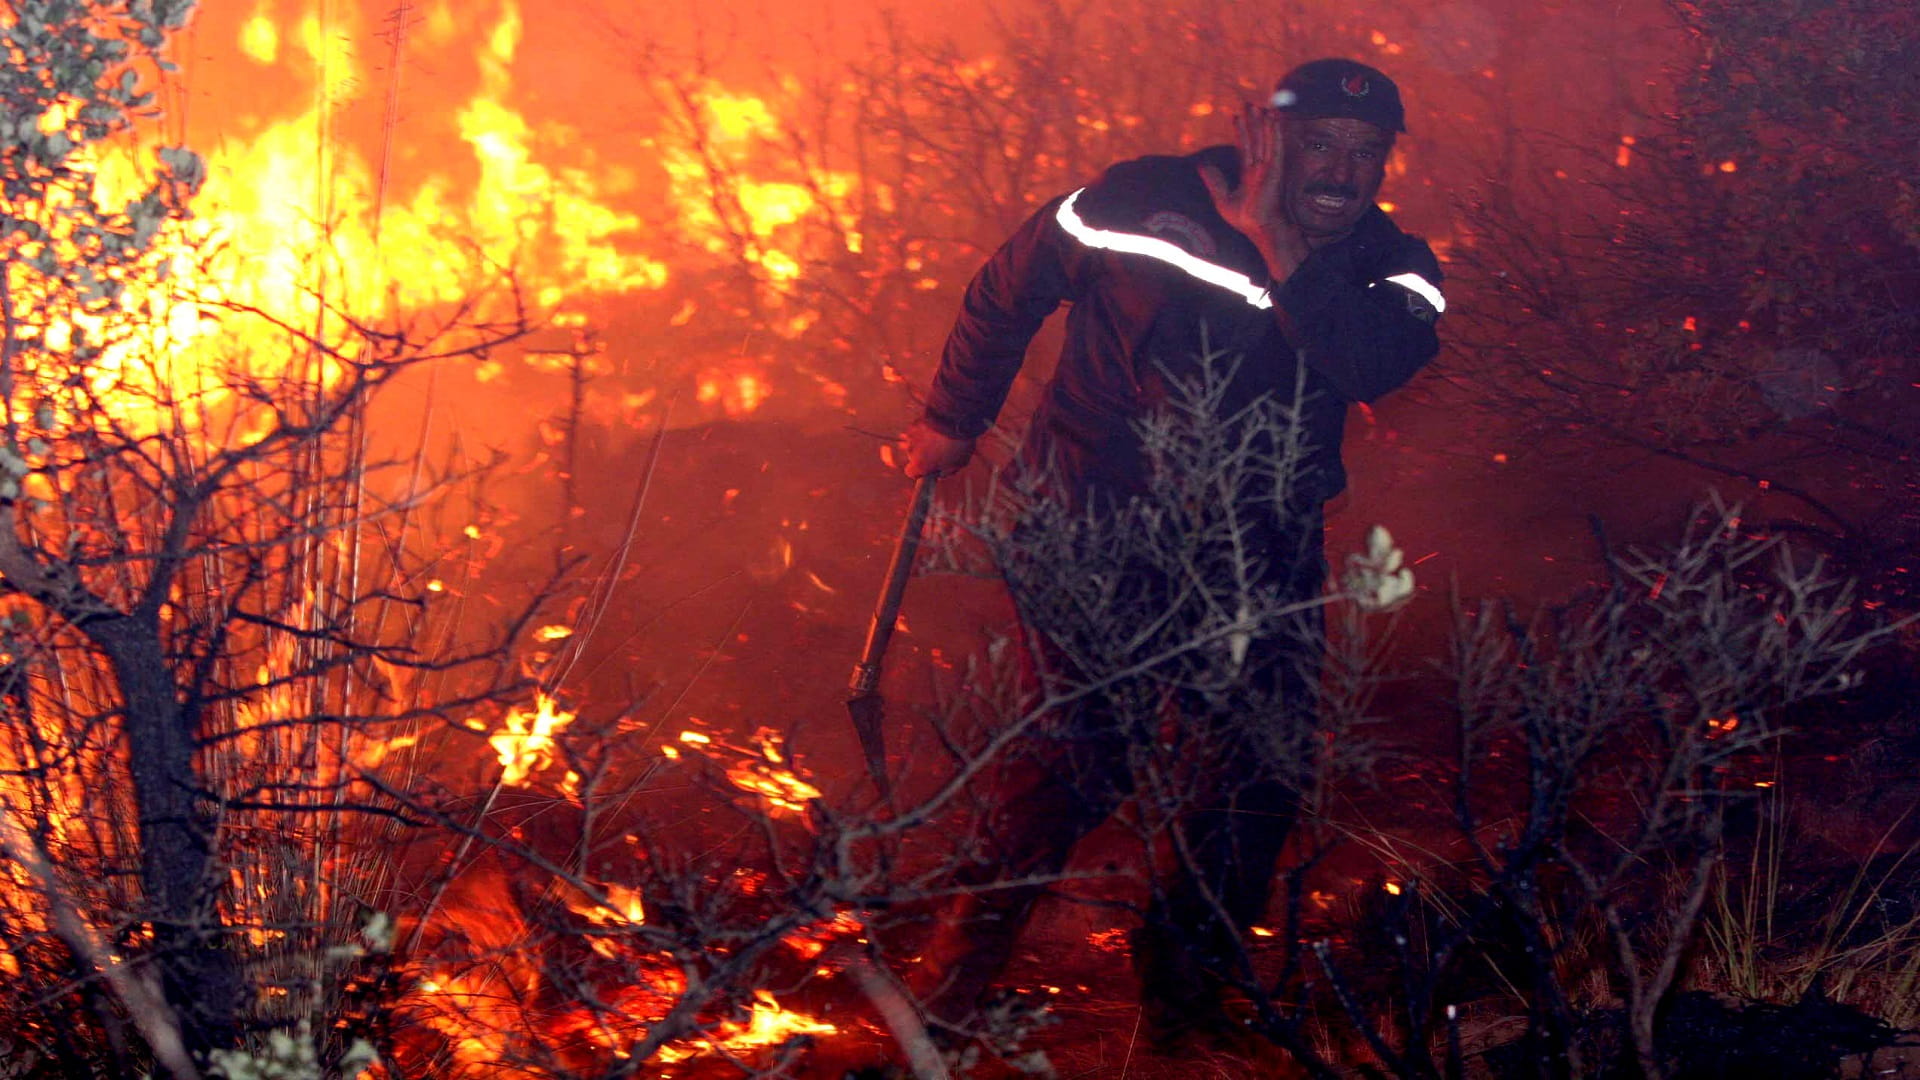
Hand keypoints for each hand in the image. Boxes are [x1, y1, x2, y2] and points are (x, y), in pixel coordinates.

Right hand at [901, 420, 974, 477]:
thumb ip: (946, 472)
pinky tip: (932, 428)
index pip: (910, 473)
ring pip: (913, 442)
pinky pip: (915, 430)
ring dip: (920, 442)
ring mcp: (911, 436)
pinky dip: (921, 431)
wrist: (954, 418)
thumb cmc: (957, 444)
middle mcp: (911, 451)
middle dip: (921, 455)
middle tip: (936, 451)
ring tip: (935, 438)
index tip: (927, 469)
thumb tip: (941, 474)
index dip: (919, 472)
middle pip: (912, 456)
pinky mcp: (914, 423)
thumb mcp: (958, 464)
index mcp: (920, 465)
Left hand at [1199, 103, 1308, 278]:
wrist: (1258, 228)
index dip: (1240, 132)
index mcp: (1248, 174)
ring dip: (1264, 123)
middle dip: (1253, 122)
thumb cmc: (1244, 219)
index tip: (1235, 116)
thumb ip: (1214, 181)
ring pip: (1266, 140)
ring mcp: (1268, 168)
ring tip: (1262, 106)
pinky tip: (1274, 120)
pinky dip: (1275, 132)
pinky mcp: (1275, 169)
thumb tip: (1201, 166)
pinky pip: (1275, 146)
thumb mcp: (1222, 199)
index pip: (1244, 148)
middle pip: (1256, 139)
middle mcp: (1260, 168)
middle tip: (1249, 103)